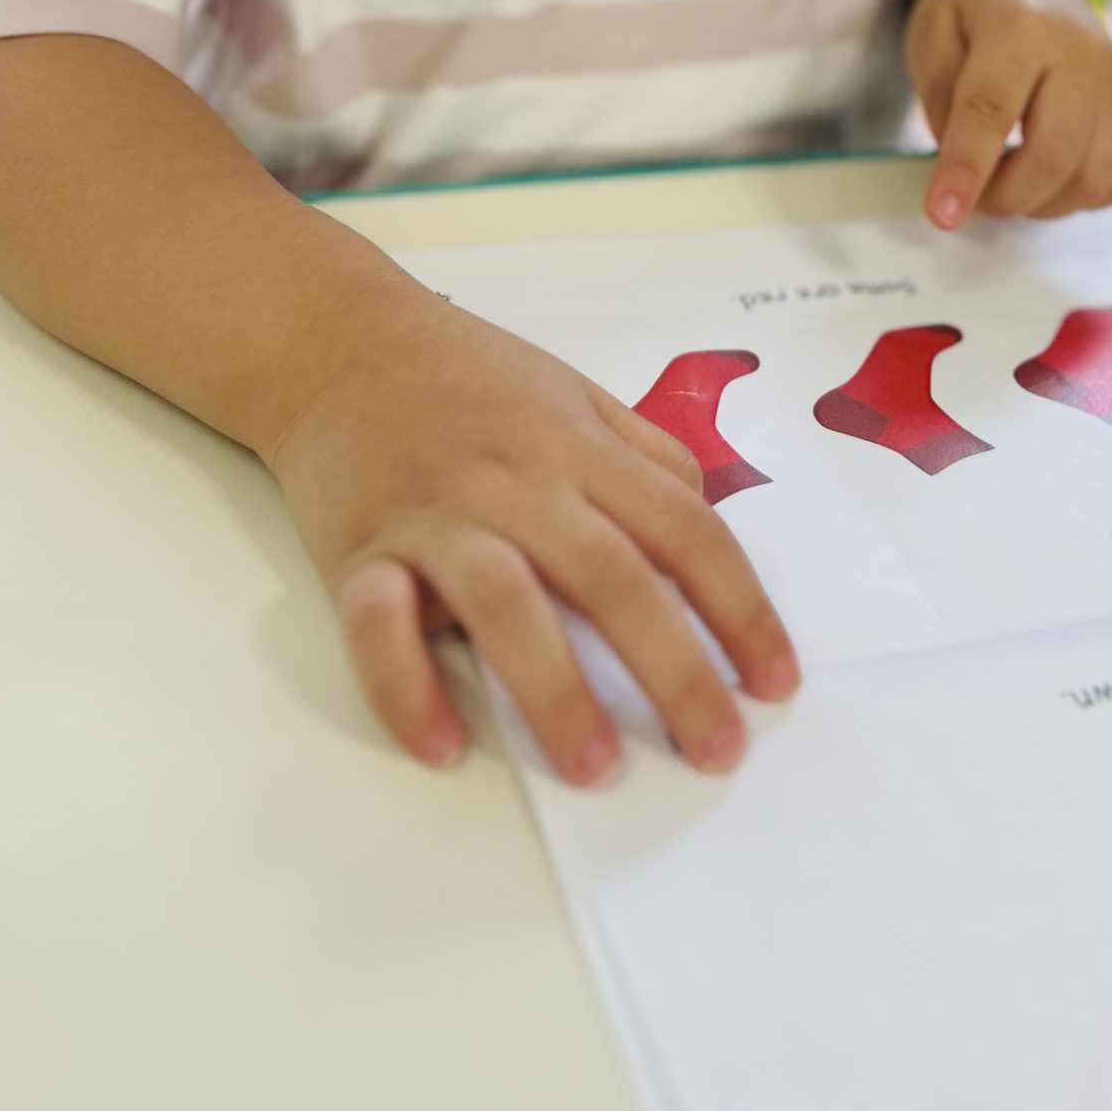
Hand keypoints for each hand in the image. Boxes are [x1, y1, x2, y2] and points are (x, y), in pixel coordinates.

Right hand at [266, 282, 799, 784]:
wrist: (335, 339)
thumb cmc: (464, 376)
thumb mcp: (572, 392)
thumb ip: (643, 455)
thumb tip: (705, 521)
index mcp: (580, 450)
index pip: (684, 532)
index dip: (740, 610)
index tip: (775, 684)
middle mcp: (518, 483)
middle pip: (611, 576)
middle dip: (673, 670)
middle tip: (716, 752)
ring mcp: (437, 517)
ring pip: (506, 603)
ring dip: (553, 692)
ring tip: (595, 771)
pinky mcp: (359, 550)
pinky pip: (378, 624)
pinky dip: (407, 686)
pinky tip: (441, 747)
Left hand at [907, 0, 1111, 231]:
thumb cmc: (975, 8)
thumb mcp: (932, 38)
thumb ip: (941, 108)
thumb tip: (963, 179)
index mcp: (1019, 25)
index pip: (991, 109)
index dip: (967, 170)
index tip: (943, 215)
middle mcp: (1081, 52)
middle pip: (1056, 153)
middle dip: (1007, 196)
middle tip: (975, 195)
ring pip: (1093, 178)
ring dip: (1042, 202)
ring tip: (1010, 181)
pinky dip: (1079, 197)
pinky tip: (1050, 175)